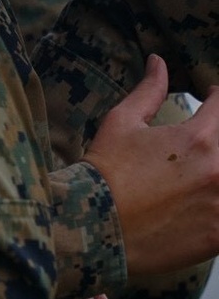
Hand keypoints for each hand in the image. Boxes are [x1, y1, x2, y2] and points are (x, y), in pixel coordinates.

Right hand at [86, 54, 218, 277]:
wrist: (92, 227)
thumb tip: (158, 62)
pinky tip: (204, 203)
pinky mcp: (218, 236)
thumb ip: (149, 91)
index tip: (211, 98)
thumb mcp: (122, 123)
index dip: (216, 98)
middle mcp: (217, 169)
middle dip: (215, 137)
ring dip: (216, 169)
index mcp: (198, 138)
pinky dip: (217, 205)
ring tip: (200, 174)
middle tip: (198, 143)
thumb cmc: (104, 172)